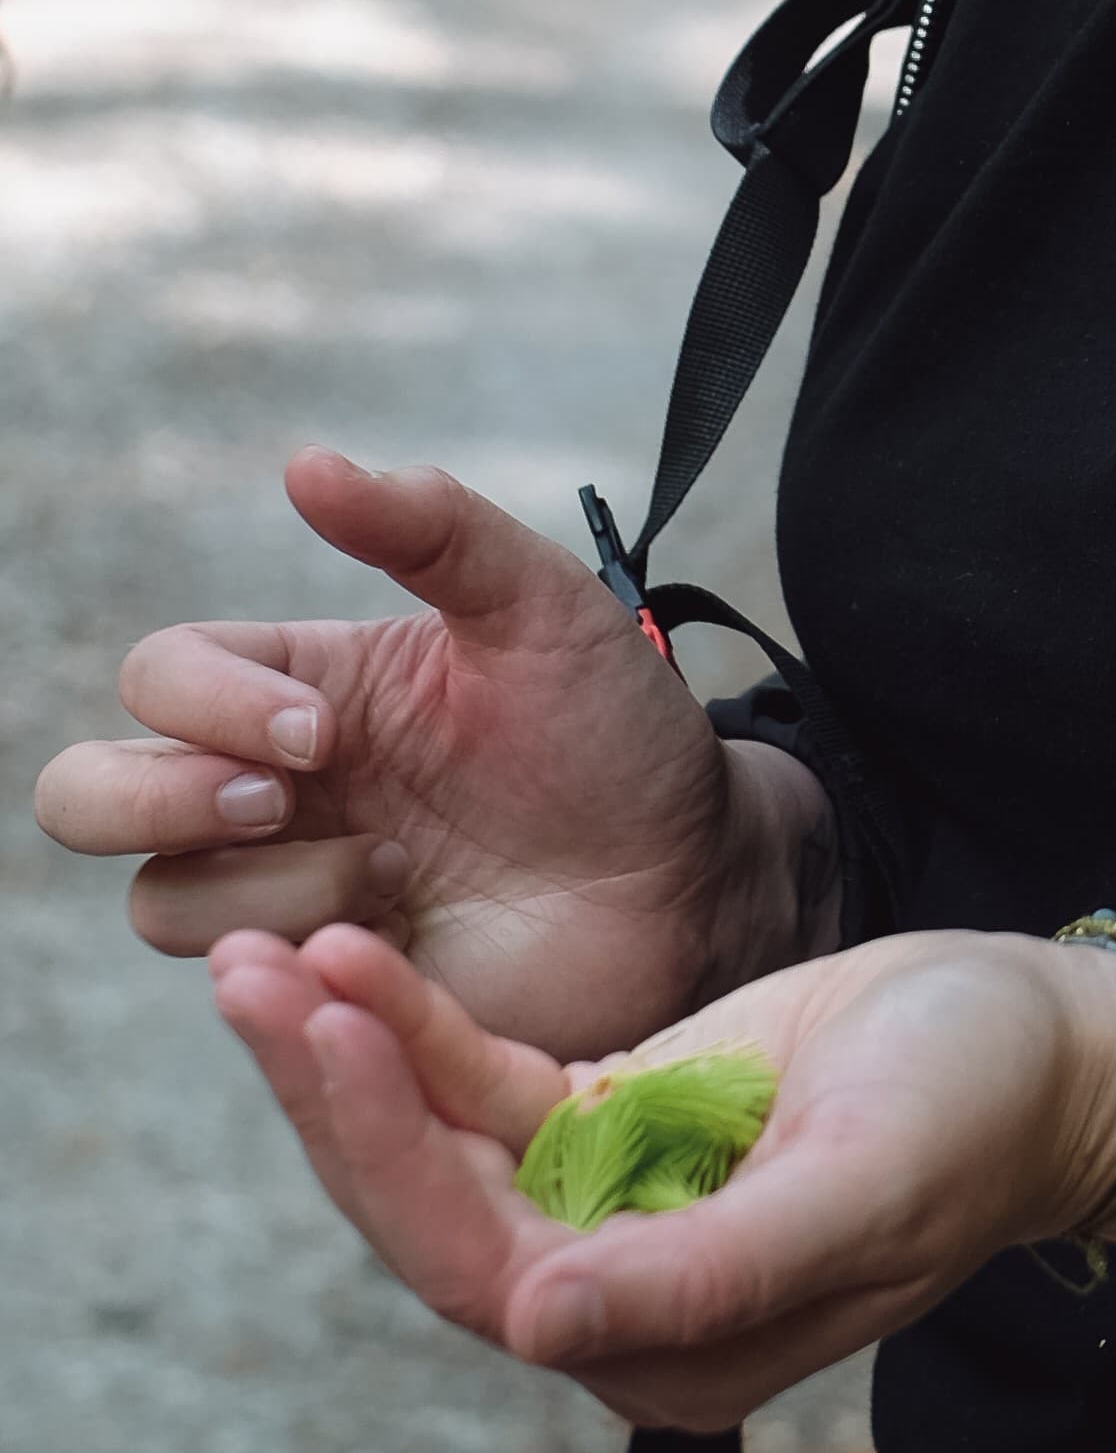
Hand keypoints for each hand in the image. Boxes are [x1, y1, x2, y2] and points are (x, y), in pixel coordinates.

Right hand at [31, 450, 828, 1057]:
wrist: (688, 875)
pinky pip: (242, 992)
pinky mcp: (329, 989)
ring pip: (159, 901)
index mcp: (302, 688)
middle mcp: (270, 791)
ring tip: (400, 877)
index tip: (324, 730)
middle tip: (285, 797)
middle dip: (156, 797)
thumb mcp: (540, 606)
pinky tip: (399, 942)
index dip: (206, 704)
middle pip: (90, 794)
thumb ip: (432, 527)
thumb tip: (303, 461)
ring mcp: (290, 894)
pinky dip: (298, 971)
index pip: (159, 678)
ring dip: (272, 888)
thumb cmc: (614, 732)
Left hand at [206, 917, 1115, 1431]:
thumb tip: (537, 1327)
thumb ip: (709, 1267)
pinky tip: (352, 957)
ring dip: (349, 1056)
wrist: (1050, 1049)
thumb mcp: (860, 1184)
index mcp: (671, 1352)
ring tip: (262, 960)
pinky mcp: (615, 1122)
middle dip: (333, 1098)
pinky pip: (487, 1084)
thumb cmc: (980, 1115)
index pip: (486, 1270)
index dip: (393, 1157)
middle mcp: (615, 1300)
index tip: (327, 1034)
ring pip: (439, 1145)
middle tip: (247, 977)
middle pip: (430, 1211)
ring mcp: (609, 1207)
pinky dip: (417, 1023)